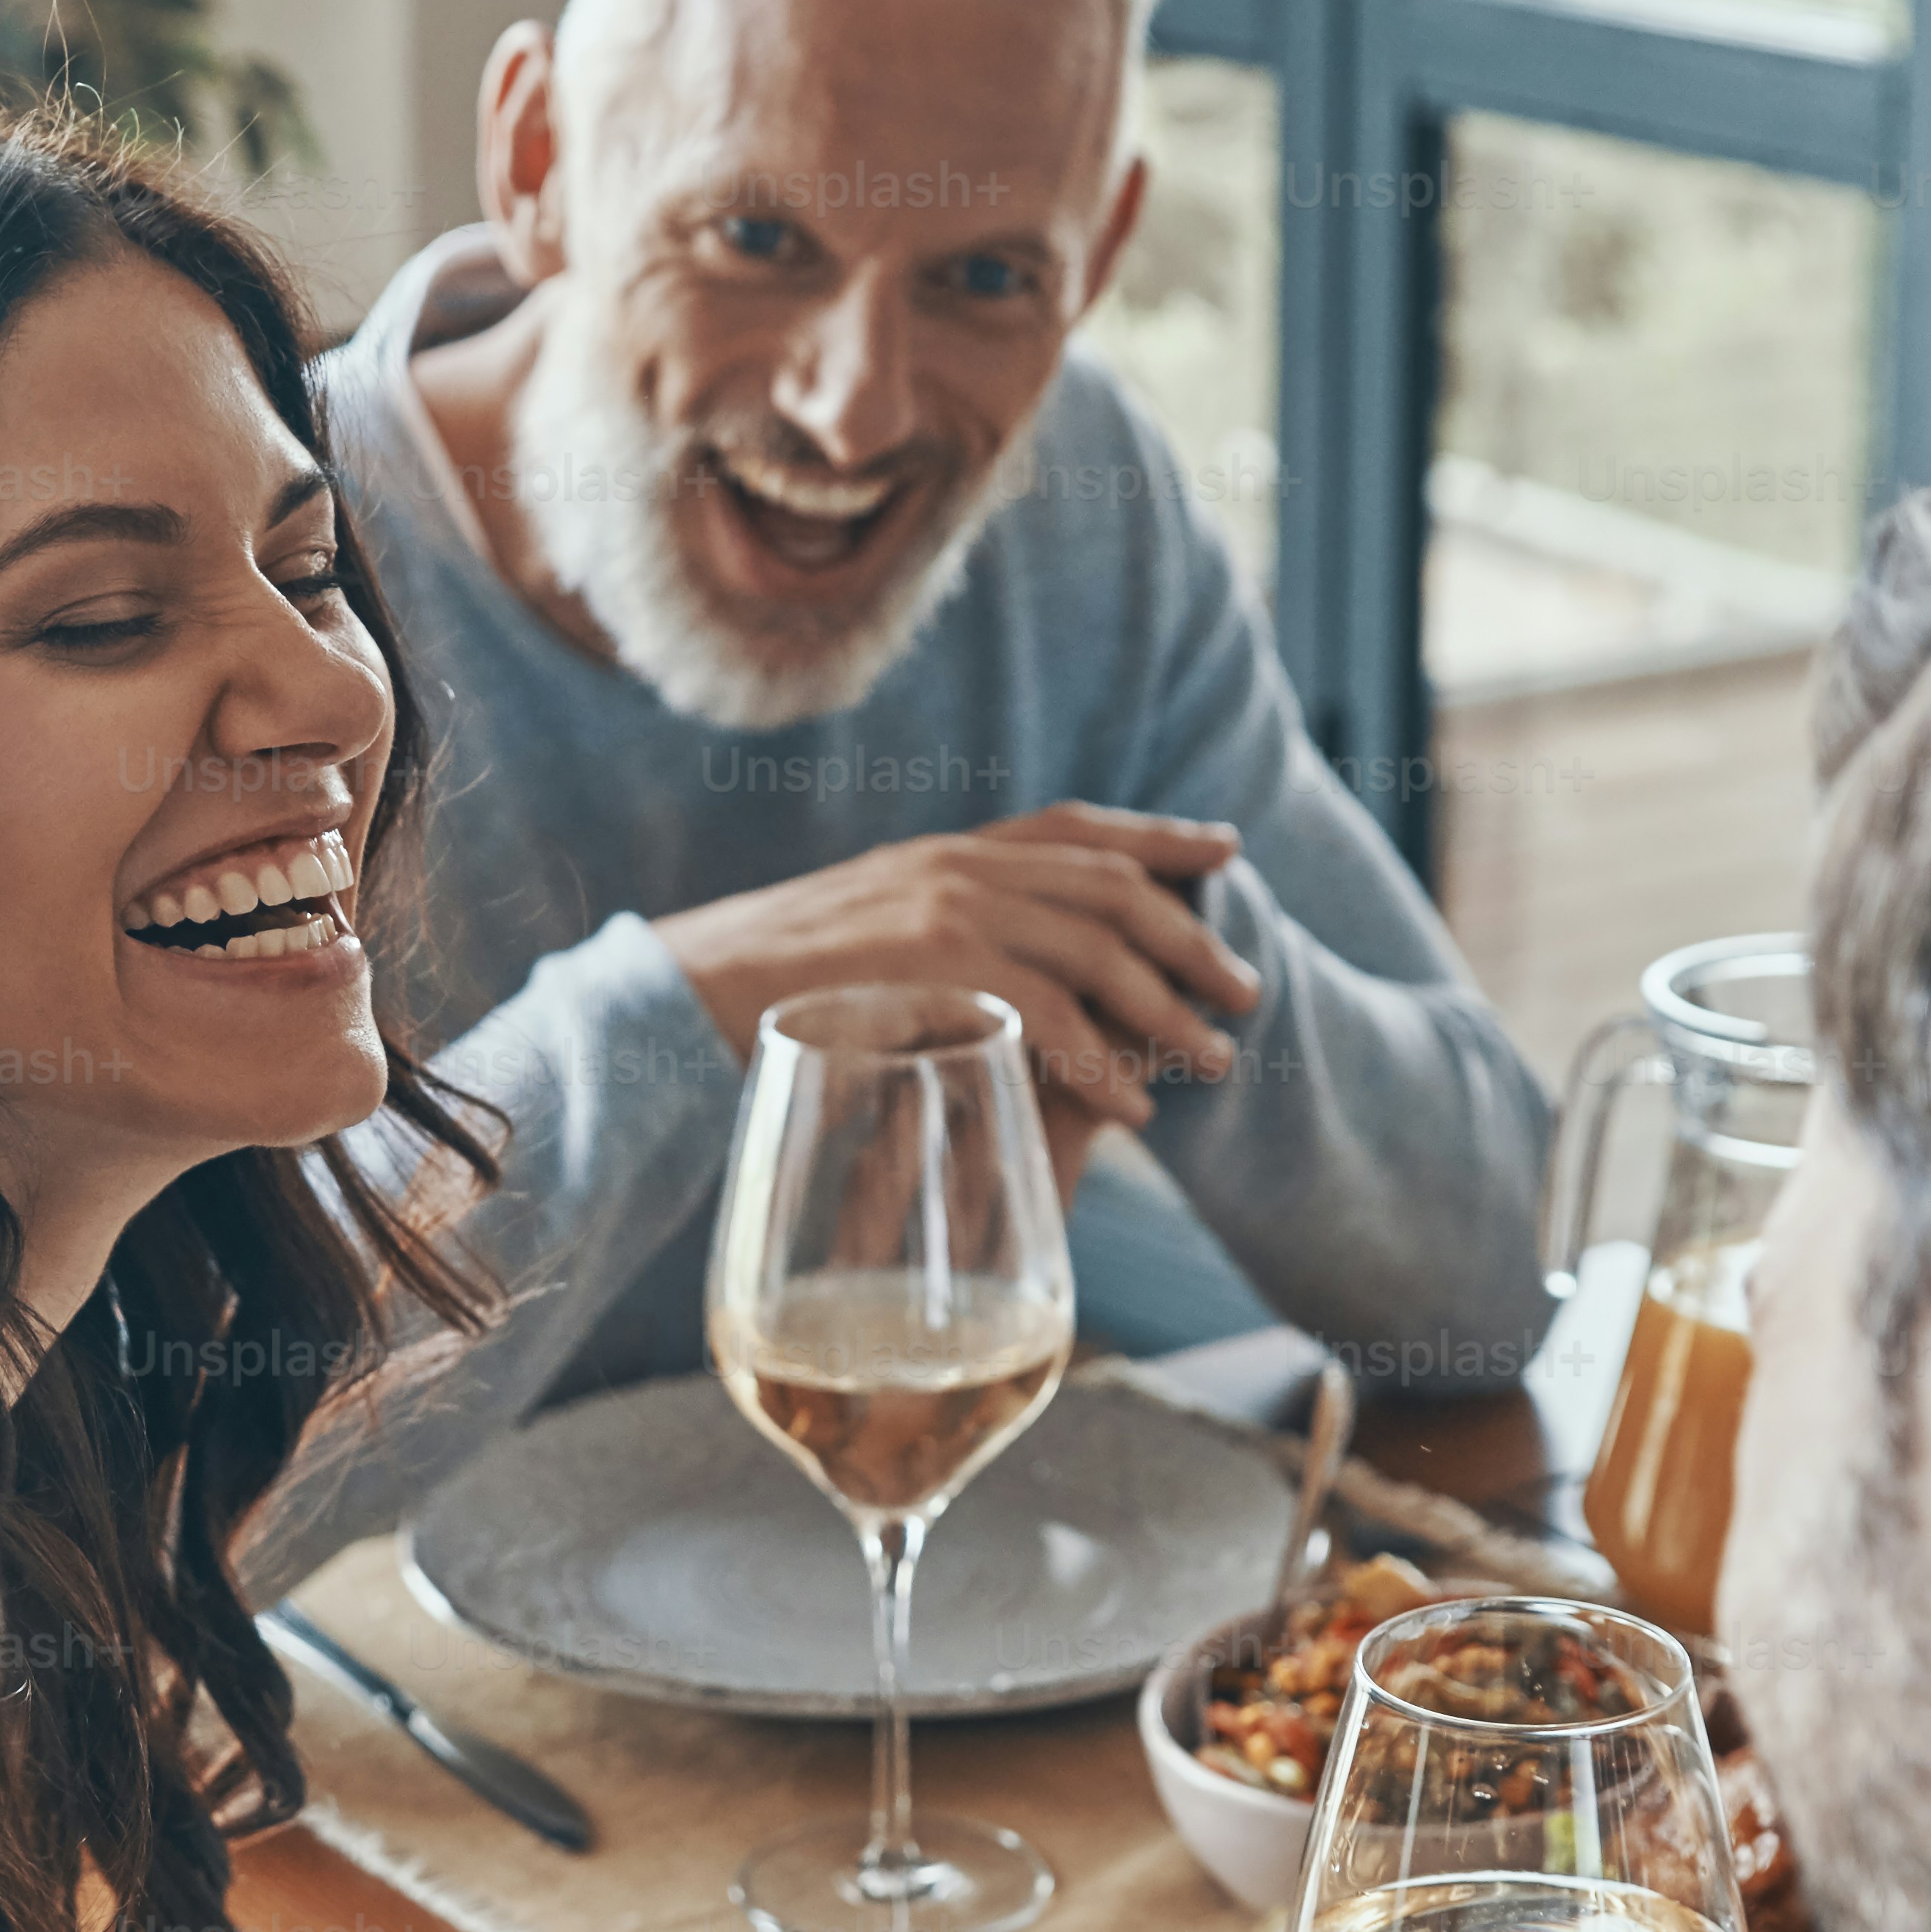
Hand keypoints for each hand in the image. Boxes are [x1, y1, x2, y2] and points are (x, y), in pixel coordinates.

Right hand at [652, 802, 1264, 1191]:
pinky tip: (1138, 1105)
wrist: (683, 993)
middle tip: (1247, 989)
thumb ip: (937, 938)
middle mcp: (955, 866)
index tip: (1226, 850)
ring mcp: (946, 912)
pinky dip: (1106, 1064)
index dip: (1159, 835)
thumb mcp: (863, 937)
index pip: (1075, 826)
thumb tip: (997, 978)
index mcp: (943, 851)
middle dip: (1190, 938)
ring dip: (1168, 1011)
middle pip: (1110, 888)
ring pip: (1098, 952)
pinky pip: (1051, 1017)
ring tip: (1215, 1061)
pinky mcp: (935, 970)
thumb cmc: (767, 987)